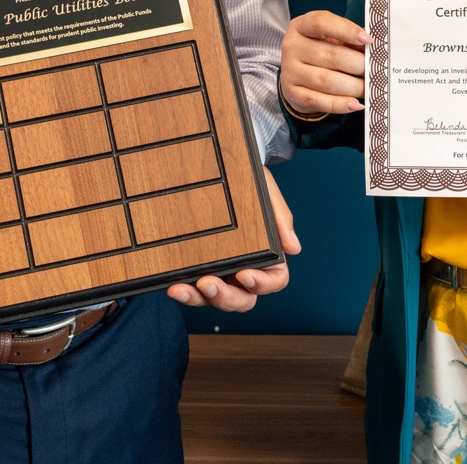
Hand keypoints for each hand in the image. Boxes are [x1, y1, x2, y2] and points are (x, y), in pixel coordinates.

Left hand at [168, 168, 300, 310]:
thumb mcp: (266, 191)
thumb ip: (281, 217)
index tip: (244, 274)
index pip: (274, 281)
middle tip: (208, 283)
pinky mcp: (199, 269)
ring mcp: (223, 272)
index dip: (261, 284)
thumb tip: (293, 248)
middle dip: (225, 297)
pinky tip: (173, 285)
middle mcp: (247, 269)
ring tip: (181, 288)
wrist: (220, 166)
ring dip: (199, 299)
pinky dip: (185, 292)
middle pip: (243, 299)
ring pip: (216, 299)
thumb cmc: (249, 181)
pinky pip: (194, 290)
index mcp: (269, 256)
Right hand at [280, 10, 369, 116]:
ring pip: (326, 80)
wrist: (296, 73)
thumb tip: (371, 48)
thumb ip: (349, 39)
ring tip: (369, 87)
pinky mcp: (292, 93)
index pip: (322, 23)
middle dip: (358, 65)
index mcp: (301, 26)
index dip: (347, 30)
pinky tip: (356, 104)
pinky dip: (340, 104)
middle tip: (376, 71)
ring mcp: (290, 71)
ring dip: (353, 86)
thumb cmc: (320, 50)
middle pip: (331, 55)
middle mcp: (292, 47)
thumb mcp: (330, 37)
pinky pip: (319, 101)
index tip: (368, 40)